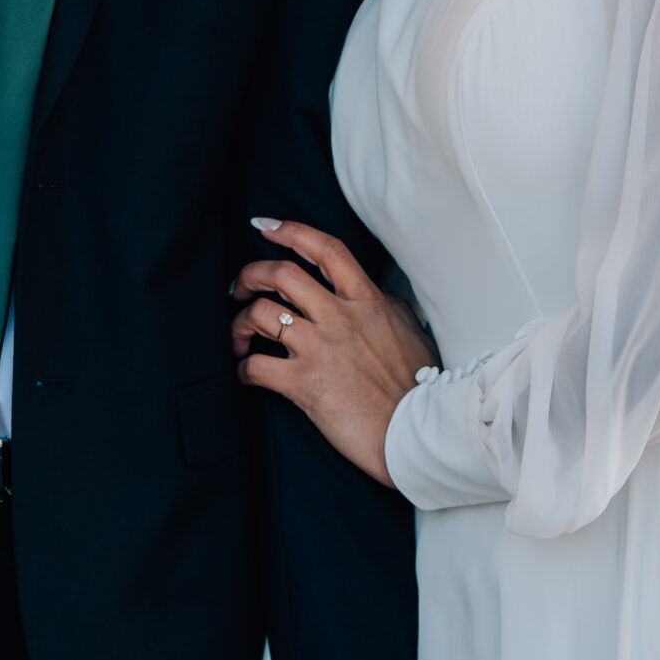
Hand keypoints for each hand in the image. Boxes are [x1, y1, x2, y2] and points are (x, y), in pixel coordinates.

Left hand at [231, 218, 427, 483]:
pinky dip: (243, 368)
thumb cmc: (420, 386)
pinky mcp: (305, 384)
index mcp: (367, 301)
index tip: (264, 227)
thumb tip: (376, 294)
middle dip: (250, 275)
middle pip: (281, 274)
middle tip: (239, 287)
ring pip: (261, 314)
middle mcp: (340, 318)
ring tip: (240, 337)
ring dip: (240, 323)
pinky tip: (247, 373)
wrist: (420, 431)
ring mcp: (320, 349)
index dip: (290, 231)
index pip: (325, 250)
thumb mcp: (411, 331)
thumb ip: (388, 307)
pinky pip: (257, 366)